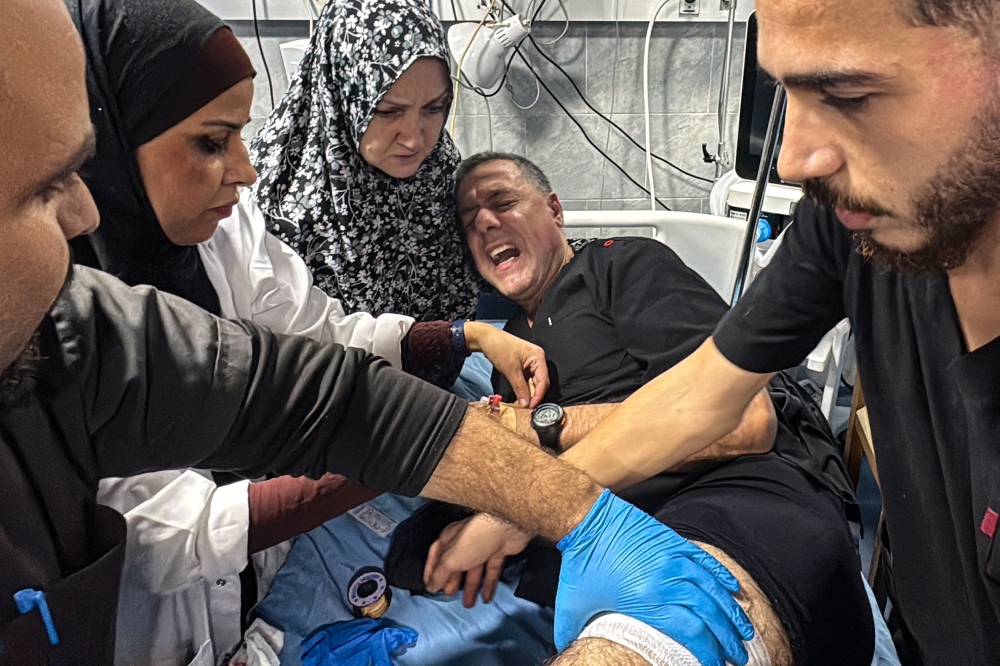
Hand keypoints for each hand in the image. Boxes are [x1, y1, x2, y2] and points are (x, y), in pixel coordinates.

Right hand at [424, 513, 532, 607]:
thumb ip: (440, 574)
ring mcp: (481, 548)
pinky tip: (486, 599)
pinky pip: (491, 572)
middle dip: (452, 582)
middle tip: (450, 596)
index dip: (431, 571)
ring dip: (471, 588)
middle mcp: (463, 542)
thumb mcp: (451, 560)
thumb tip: (430, 587)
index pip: (435, 556)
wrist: (505, 528)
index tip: (429, 588)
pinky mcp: (498, 552)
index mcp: (448, 539)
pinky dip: (488, 585)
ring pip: (474, 571)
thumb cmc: (472, 542)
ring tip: (469, 605)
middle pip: (455, 565)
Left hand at [465, 322, 547, 407]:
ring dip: (529, 392)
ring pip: (534, 381)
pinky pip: (528, 378)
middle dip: (535, 395)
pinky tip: (521, 395)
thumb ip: (520, 388)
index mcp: (538, 357)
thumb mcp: (510, 370)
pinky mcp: (525, 364)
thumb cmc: (499, 348)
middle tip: (527, 407)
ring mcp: (531, 362)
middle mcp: (538, 359)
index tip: (531, 407)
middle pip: (541, 382)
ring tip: (523, 403)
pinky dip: (525, 387)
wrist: (486, 338)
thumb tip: (526, 404)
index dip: (538, 395)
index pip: (543, 380)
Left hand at [555, 490, 753, 665]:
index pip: (691, 632)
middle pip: (709, 614)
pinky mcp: (672, 541)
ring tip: (744, 631)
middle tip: (738, 656)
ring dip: (732, 612)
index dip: (708, 652)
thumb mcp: (572, 604)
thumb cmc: (578, 564)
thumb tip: (567, 650)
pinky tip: (734, 591)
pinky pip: (704, 560)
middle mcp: (665, 580)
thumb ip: (573, 632)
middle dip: (727, 639)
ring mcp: (672, 558)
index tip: (716, 664)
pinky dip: (721, 576)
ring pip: (712, 588)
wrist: (584, 518)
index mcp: (646, 600)